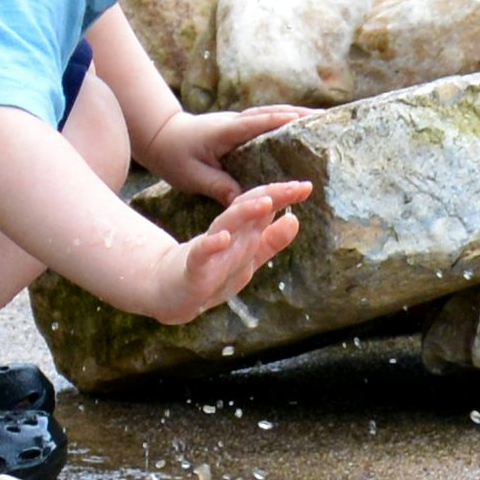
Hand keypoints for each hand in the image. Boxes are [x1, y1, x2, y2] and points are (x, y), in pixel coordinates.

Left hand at [138, 101, 311, 203]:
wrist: (162, 137)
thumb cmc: (175, 158)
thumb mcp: (192, 176)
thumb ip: (216, 186)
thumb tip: (242, 200)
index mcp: (225, 131)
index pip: (256, 123)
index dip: (280, 121)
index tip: (304, 120)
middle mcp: (234, 121)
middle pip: (271, 113)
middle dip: (297, 114)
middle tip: (326, 118)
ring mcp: (238, 121)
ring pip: (270, 113)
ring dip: (294, 114)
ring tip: (322, 120)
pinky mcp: (239, 126)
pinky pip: (266, 119)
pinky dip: (284, 119)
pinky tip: (299, 127)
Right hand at [144, 177, 313, 322]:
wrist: (172, 293)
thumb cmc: (213, 273)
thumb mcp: (248, 259)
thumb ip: (271, 241)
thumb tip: (295, 219)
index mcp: (241, 231)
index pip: (262, 206)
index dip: (282, 196)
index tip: (306, 187)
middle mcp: (226, 234)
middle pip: (246, 208)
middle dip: (270, 195)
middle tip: (294, 187)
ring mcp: (209, 249)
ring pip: (226, 225)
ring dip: (245, 212)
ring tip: (265, 203)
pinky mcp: (193, 268)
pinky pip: (201, 254)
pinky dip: (211, 245)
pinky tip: (223, 238)